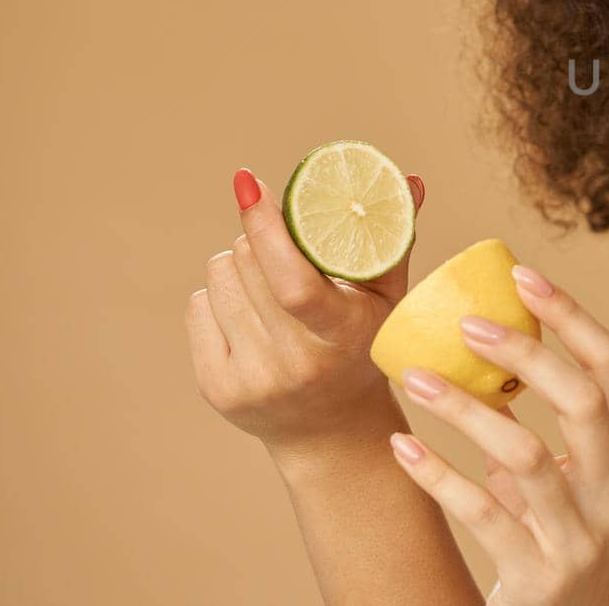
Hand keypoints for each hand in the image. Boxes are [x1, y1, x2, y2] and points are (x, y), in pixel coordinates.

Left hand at [185, 167, 425, 452]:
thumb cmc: (364, 345)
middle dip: (260, 237)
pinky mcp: (217, 388)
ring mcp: (252, 379)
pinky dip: (219, 295)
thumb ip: (394, 239)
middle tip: (281, 242)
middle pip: (248, 265)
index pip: (293, 282)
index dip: (268, 230)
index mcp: (341, 336)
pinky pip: (198, 306)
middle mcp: (294, 363)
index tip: (250, 184)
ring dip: (238, 263)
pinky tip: (247, 309)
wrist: (332, 429)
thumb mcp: (389, 298)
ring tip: (267, 280)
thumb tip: (409, 180)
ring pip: (219, 278)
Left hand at [388, 267, 608, 605]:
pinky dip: (437, 475)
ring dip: (463, 409)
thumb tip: (484, 334)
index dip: (570, 314)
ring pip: (525, 456)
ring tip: (413, 378)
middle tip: (463, 323)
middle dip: (523, 353)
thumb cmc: (555, 534)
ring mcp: (580, 535)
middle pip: (583, 401)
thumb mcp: (562, 473)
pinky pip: (482, 514)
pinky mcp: (537, 573)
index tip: (520, 274)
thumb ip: (540, 417)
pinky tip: (401, 447)